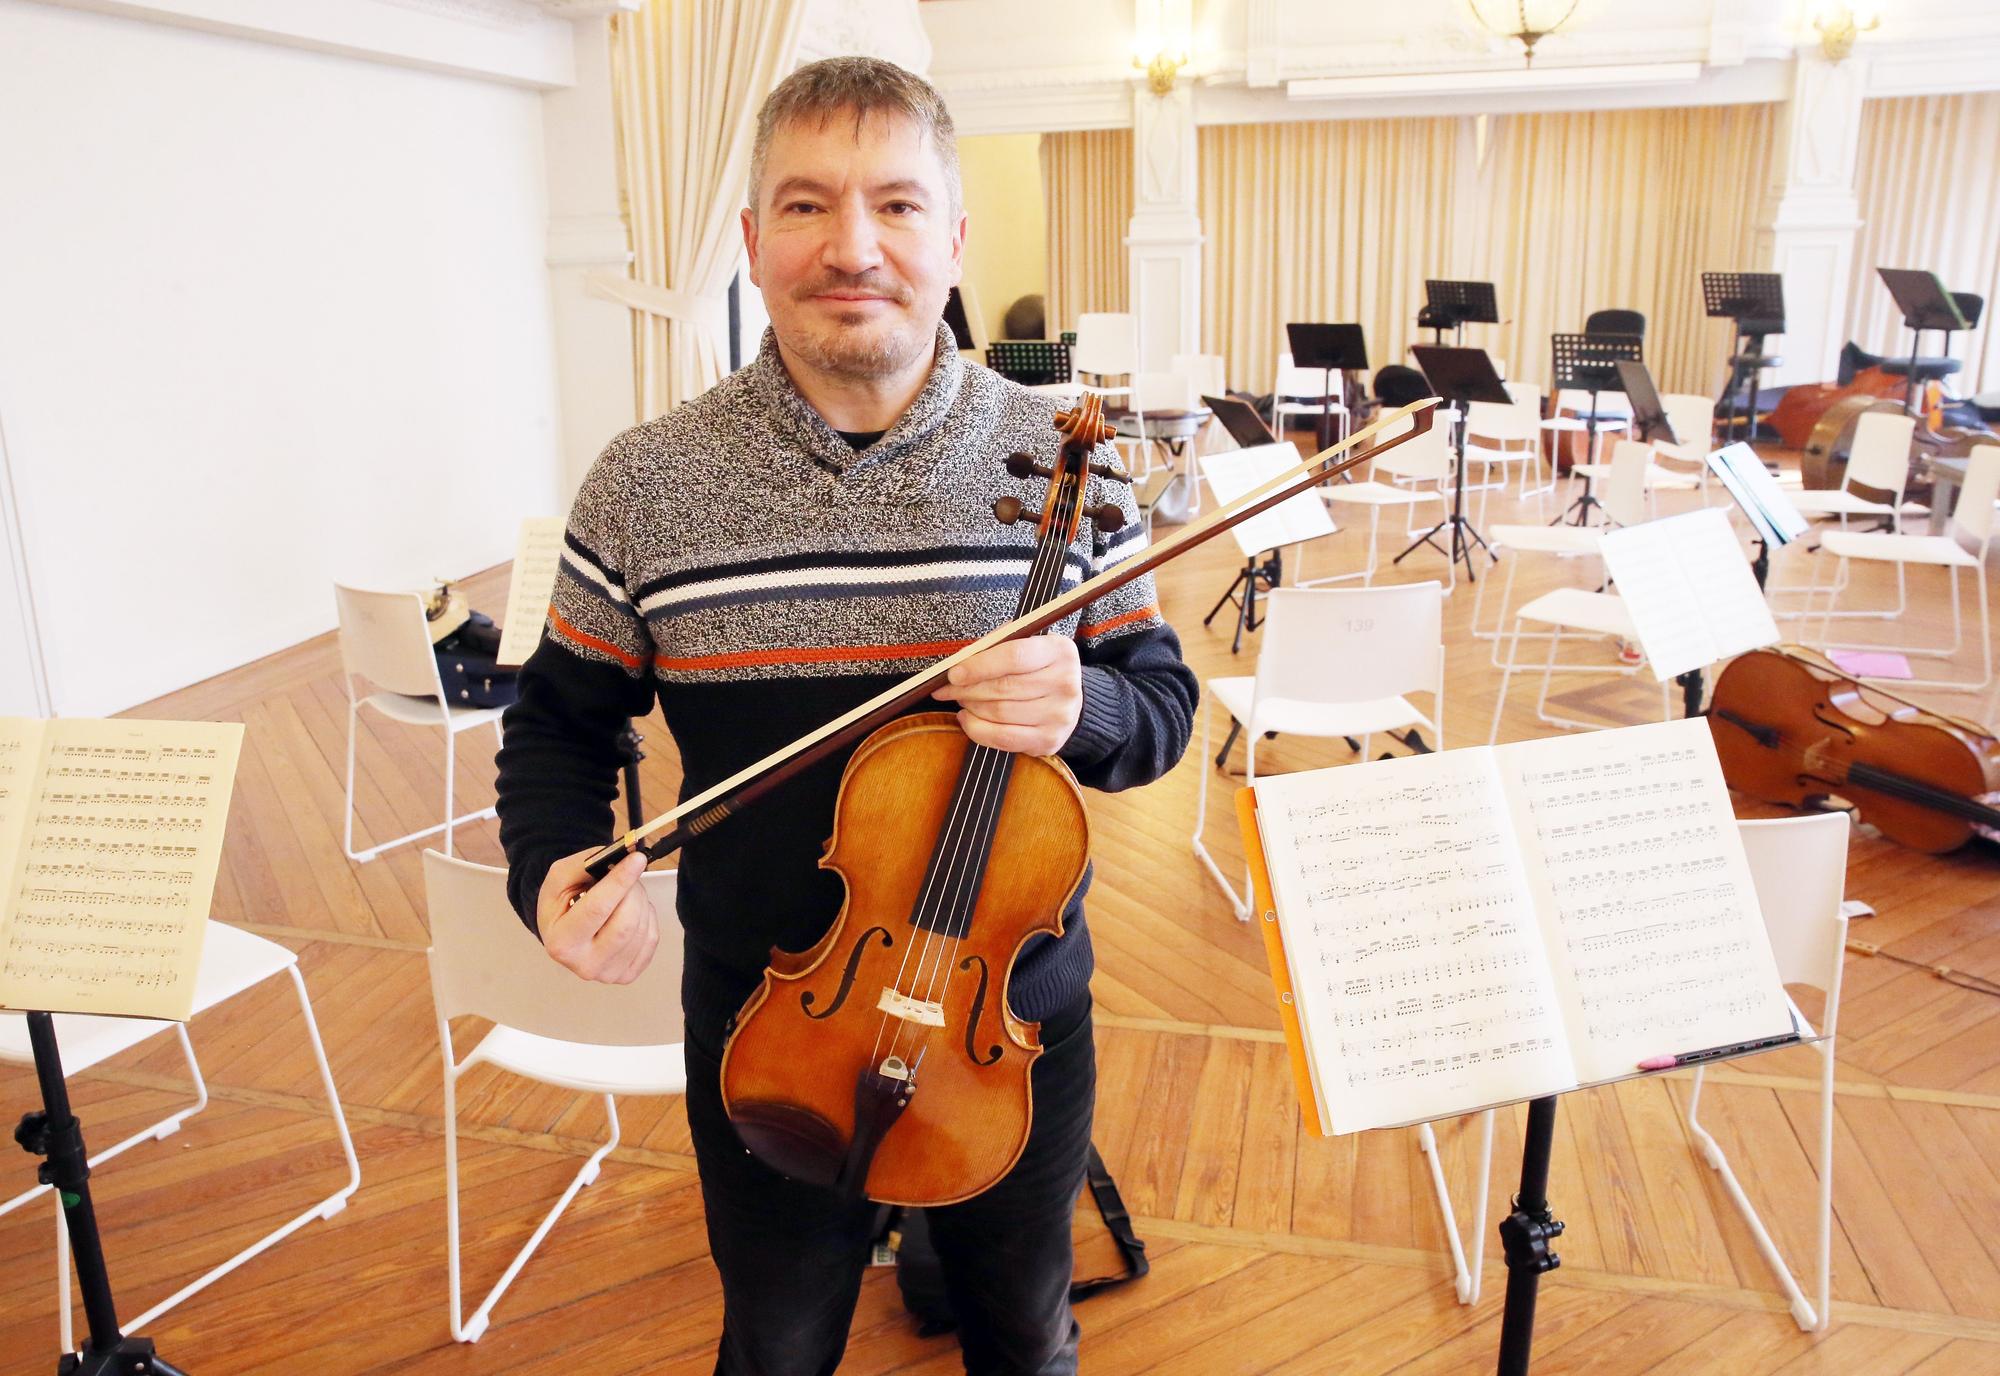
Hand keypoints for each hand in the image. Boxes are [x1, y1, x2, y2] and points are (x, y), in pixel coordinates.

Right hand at [535, 849, 657, 982]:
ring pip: (641, 930)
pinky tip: (631, 912)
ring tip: (625, 893)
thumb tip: (624, 858)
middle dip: (633, 891)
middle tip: (628, 874)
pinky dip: (647, 918)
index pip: (597, 910)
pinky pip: (652, 939)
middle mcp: (584, 965)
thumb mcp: (560, 878)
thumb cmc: (561, 903)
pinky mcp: (628, 974)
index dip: (620, 881)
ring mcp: (608, 974)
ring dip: (640, 901)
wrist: (563, 927)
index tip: (637, 859)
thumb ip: (587, 864)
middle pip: (625, 924)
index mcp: (561, 942)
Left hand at [932, 637, 1082, 754]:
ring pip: (999, 712)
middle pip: (1003, 687)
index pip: (1014, 657)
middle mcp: (1065, 683)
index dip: (979, 666)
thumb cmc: (1037, 668)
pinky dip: (977, 729)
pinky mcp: (1049, 739)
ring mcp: (1059, 715)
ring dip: (971, 707)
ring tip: (962, 700)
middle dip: (967, 689)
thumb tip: (960, 662)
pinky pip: (1003, 737)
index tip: (954, 673)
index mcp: (1059, 651)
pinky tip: (968, 718)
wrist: (1067, 699)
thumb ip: (994, 647)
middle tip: (947, 688)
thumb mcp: (1023, 644)